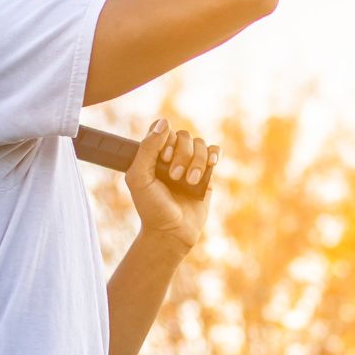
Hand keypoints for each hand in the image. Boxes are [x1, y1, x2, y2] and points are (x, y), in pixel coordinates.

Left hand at [125, 118, 216, 252]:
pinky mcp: (206, 174)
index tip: (164, 159)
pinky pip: (214, 152)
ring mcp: (190, 164)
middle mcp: (172, 156)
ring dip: (196, 162)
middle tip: (174, 176)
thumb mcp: (140, 177)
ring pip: (200, 144)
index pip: (163, 129)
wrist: (172, 231)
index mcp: (153, 154)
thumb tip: (165, 122)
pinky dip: (213, 155)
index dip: (166, 139)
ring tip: (190, 182)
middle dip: (182, 155)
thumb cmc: (151, 207)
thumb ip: (147, 148)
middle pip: (184, 136)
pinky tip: (209, 166)